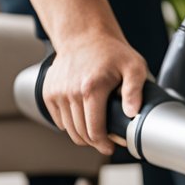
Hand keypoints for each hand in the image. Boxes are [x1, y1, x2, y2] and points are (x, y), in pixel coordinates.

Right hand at [41, 32, 148, 155]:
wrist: (84, 36)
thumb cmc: (112, 52)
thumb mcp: (134, 67)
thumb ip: (135, 91)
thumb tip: (131, 113)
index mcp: (91, 88)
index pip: (94, 131)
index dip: (103, 144)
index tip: (111, 148)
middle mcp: (69, 91)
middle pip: (81, 133)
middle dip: (94, 142)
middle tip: (106, 141)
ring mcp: (56, 92)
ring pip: (68, 129)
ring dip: (82, 134)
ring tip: (96, 130)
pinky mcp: (48, 92)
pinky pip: (59, 120)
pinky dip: (70, 124)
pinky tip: (83, 118)